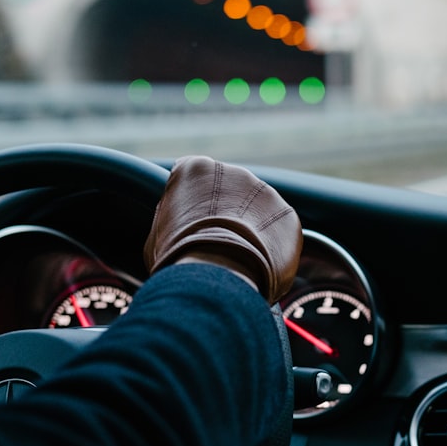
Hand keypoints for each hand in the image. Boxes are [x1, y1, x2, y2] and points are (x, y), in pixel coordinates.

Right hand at [143, 156, 301, 303]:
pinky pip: (279, 234)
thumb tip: (177, 225)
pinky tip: (257, 268)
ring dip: (251, 232)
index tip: (192, 228)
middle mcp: (234, 172)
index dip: (194, 208)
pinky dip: (271, 250)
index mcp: (196, 169)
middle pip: (230, 194)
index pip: (195, 181)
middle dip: (226, 218)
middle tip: (217, 248)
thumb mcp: (158, 233)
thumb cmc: (178, 258)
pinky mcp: (288, 217)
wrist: (217, 276)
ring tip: (237, 262)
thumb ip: (172, 218)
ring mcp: (266, 193)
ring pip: (258, 213)